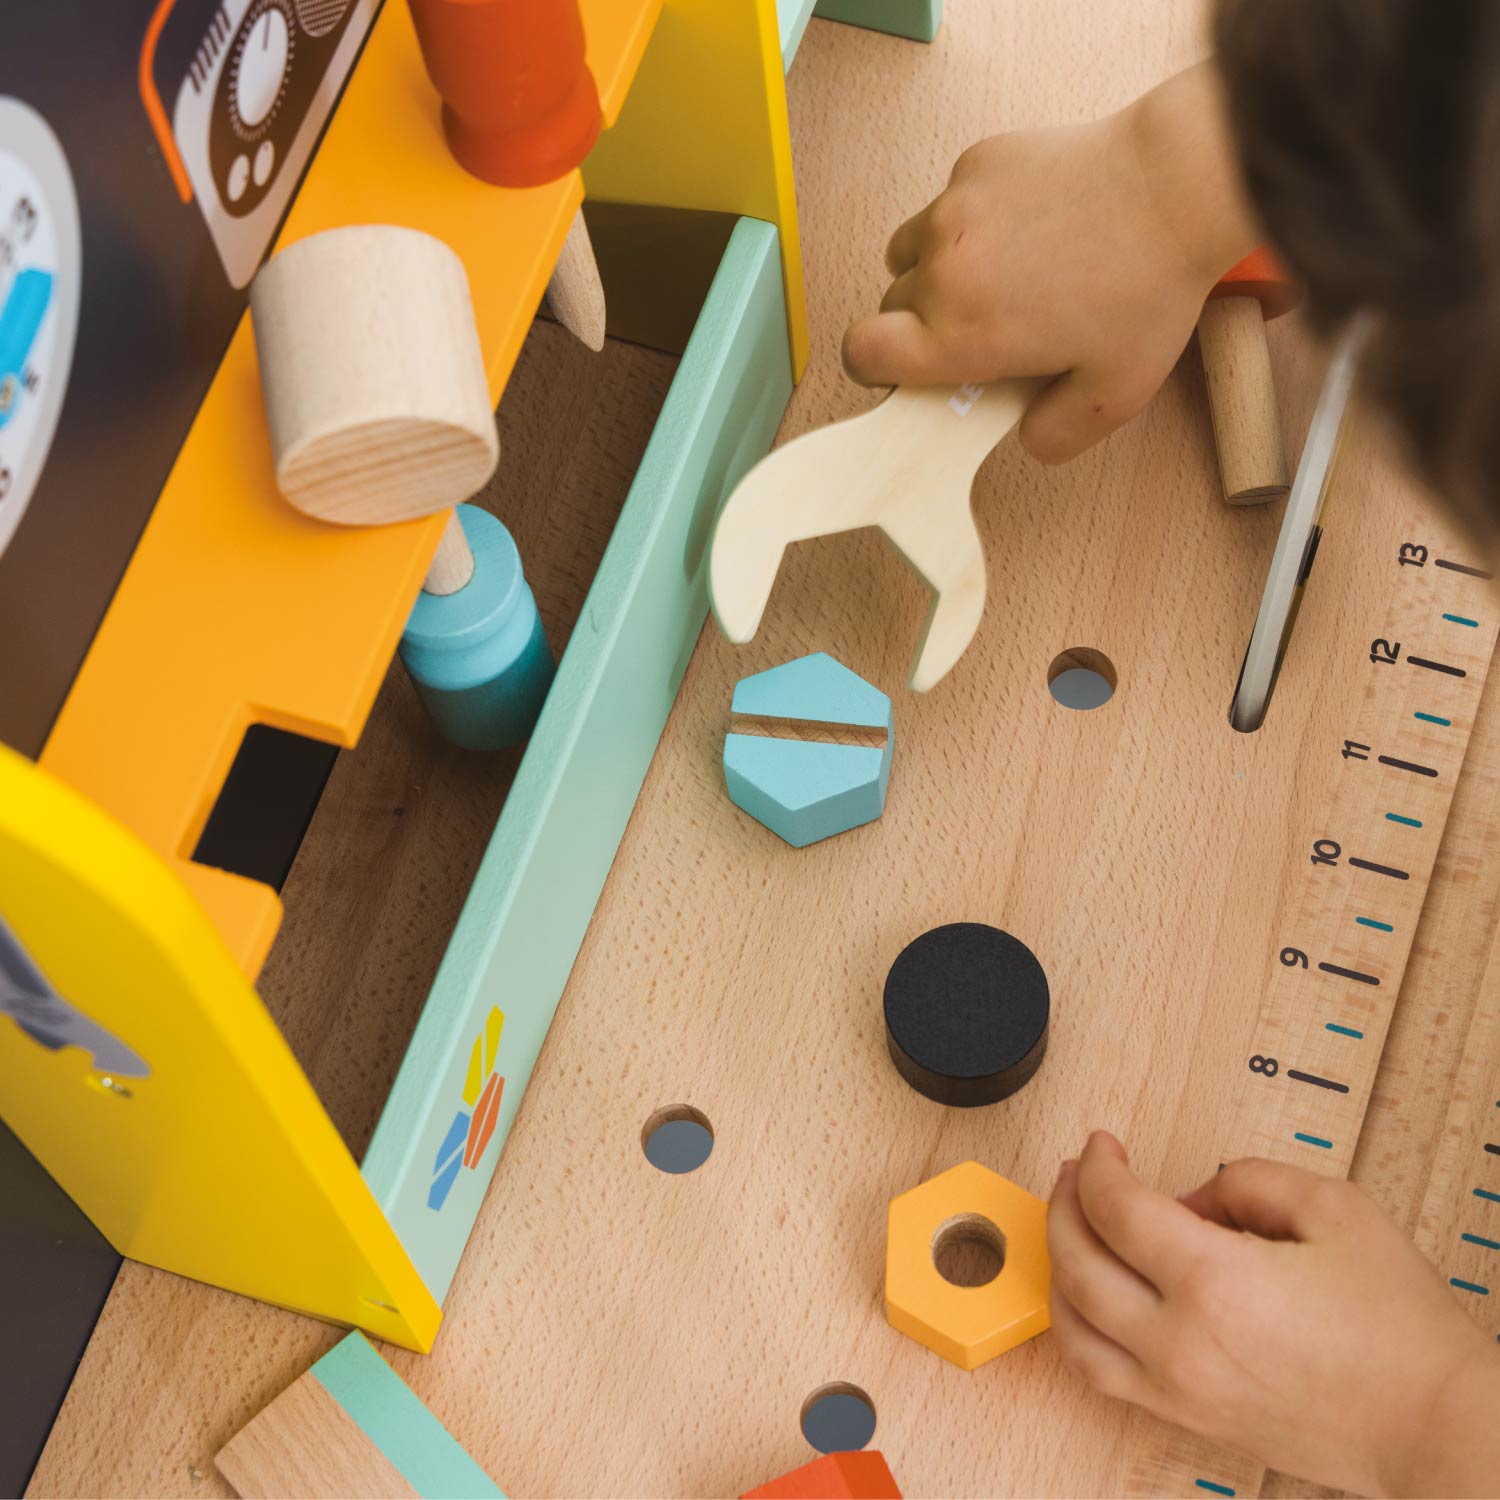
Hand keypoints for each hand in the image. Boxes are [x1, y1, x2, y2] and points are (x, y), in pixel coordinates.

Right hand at [842, 64, 1258, 464]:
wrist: (1177, 184)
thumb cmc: (1146, 285)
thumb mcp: (1112, 393)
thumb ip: (1058, 434)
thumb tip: (1030, 439)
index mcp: (959, 334)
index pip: (862, 352)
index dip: (875, 364)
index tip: (904, 366)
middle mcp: (942, 270)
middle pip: (890, 305)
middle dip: (921, 320)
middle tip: (979, 326)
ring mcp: (955, 209)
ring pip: (911, 249)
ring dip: (937, 269)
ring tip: (998, 273)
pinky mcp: (977, 163)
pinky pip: (950, 201)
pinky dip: (974, 219)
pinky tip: (1032, 224)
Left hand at [1048, 1131, 1499, 1496]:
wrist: (1436, 1426)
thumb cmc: (1399, 1330)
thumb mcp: (1335, 1209)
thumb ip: (1251, 1181)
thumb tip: (1195, 1193)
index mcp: (1214, 1281)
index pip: (1115, 1208)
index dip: (1098, 1165)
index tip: (1103, 1145)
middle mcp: (1181, 1340)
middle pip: (1076, 1261)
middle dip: (1065, 1203)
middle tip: (1077, 1173)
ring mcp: (1178, 1388)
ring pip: (1072, 1326)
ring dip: (1058, 1266)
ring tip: (1072, 1227)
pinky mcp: (1188, 1419)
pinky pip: (1100, 1374)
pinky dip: (1076, 1327)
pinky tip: (1088, 1296)